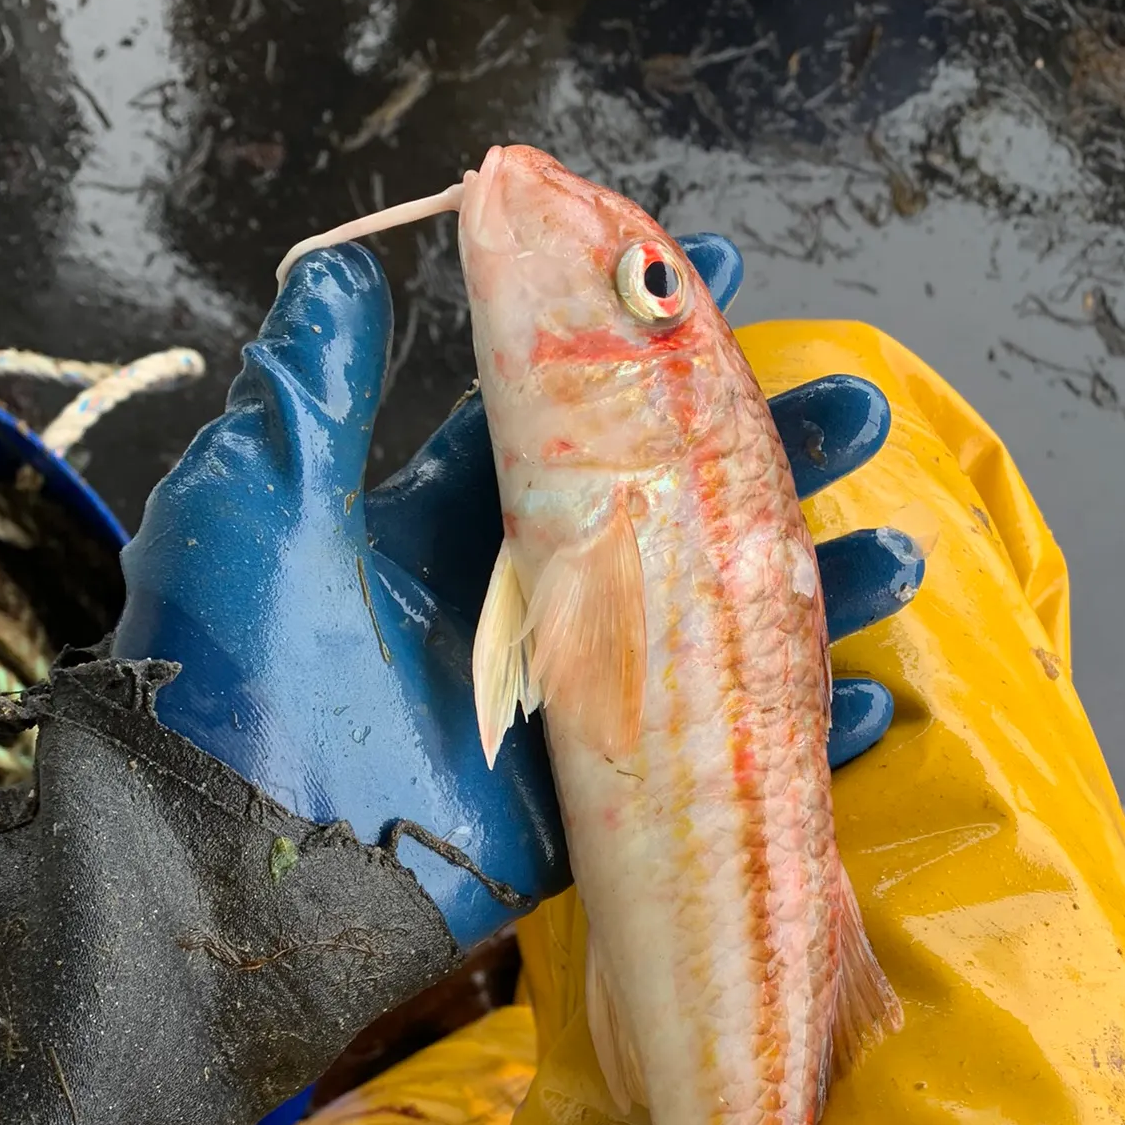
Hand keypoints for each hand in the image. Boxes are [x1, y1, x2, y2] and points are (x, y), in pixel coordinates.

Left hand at [112, 236, 923, 953]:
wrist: (229, 860)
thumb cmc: (240, 666)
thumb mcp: (264, 499)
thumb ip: (312, 384)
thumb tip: (337, 264)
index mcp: (458, 522)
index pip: (581, 416)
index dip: (649, 352)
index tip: (717, 285)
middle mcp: (531, 596)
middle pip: (677, 508)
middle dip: (768, 456)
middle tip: (855, 412)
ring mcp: (574, 694)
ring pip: (716, 621)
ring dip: (808, 585)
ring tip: (895, 546)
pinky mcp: (598, 789)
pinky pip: (714, 753)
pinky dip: (790, 733)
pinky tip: (862, 699)